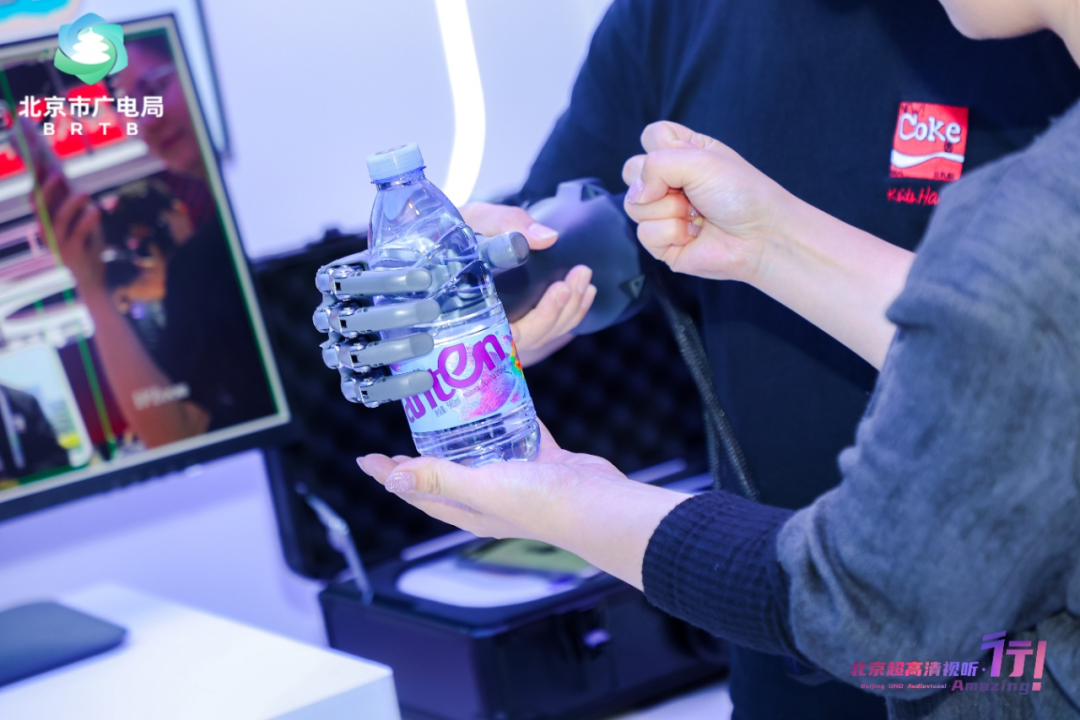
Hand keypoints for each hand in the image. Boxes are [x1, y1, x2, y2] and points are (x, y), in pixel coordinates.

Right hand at [39, 171, 106, 293]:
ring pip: (58, 221)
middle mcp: (45, 232)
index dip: (36, 179)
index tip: (40, 159)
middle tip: (58, 173)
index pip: (34, 197)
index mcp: (44, 221)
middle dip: (47, 189)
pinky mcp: (72, 253)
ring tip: (85, 192)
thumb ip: (69, 200)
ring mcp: (57, 243)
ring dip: (71, 204)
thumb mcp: (77, 218)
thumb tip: (62, 173)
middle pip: (40, 208)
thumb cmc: (85, 241)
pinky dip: (87, 221)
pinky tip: (96, 211)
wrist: (92, 275)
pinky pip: (78, 235)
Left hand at [357, 421, 620, 540]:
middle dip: (422, 453)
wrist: (598, 504)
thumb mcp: (482, 488)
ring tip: (449, 403)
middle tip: (405, 426)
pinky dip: (508, 415)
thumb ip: (440, 478)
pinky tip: (503, 396)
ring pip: (482, 451)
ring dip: (465, 431)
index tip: (367, 458)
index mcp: (469, 510)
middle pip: (444, 472)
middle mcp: (489, 498)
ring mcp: (517, 479)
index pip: (418, 491)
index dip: (391, 476)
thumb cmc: (541, 504)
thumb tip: (393, 479)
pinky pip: (519, 433)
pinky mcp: (543, 460)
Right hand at [461, 202, 595, 365]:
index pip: (511, 333)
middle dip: (565, 308)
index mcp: (470, 310)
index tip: (560, 288)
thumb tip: (547, 237)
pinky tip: (582, 294)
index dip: (542, 318)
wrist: (435, 236)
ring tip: (585, 281)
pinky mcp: (511, 320)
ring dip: (571, 310)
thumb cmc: (450, 229)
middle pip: (534, 336)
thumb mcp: (474, 218)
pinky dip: (567, 313)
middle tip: (580, 275)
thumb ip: (506, 223)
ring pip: (542, 335)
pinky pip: (543, 329)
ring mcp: (500, 327)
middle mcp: (485, 326)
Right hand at [622, 121, 795, 283]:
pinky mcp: (662, 243)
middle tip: (689, 190)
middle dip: (658, 181)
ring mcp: (663, 213)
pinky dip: (672, 233)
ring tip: (696, 215)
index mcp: (683, 154)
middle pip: (632, 171)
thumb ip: (656, 164)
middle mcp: (669, 182)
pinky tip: (694, 235)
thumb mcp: (700, 160)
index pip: (650, 137)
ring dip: (669, 210)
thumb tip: (637, 193)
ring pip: (634, 205)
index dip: (661, 147)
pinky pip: (644, 234)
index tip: (688, 157)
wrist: (760, 235)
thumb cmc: (740, 193)